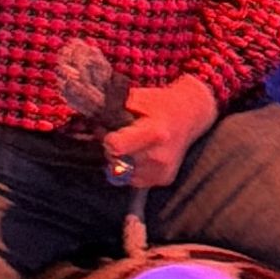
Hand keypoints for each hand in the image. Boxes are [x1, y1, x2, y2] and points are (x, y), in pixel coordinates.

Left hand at [102, 75, 218, 188]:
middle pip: (117, 161)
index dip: (108, 139)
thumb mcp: (138, 98)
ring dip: (120, 161)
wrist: (189, 116)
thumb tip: (89, 123)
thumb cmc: (161, 104)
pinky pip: (134, 180)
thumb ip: (113, 110)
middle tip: (118, 136)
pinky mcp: (164, 179)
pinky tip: (140, 154)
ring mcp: (162, 171)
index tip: (109, 132)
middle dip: (111, 150)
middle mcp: (159, 156)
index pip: (117, 147)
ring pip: (123, 174)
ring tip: (131, 145)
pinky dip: (131, 169)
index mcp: (154, 133)